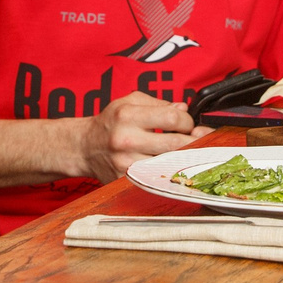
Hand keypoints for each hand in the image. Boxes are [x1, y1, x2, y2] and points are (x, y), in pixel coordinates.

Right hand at [73, 89, 210, 183]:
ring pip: (170, 164)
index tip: (186, 124)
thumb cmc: (110, 123)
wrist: (84, 147)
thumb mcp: (129, 102)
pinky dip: (169, 174)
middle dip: (194, 141)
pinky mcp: (126, 181)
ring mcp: (126, 163)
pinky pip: (157, 179)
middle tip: (197, 140)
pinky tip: (171, 167)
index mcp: (128, 116)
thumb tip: (184, 109)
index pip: (173, 118)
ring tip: (188, 153)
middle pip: (177, 144)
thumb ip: (159, 103)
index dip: (187, 120)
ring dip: (185, 159)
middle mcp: (126, 139)